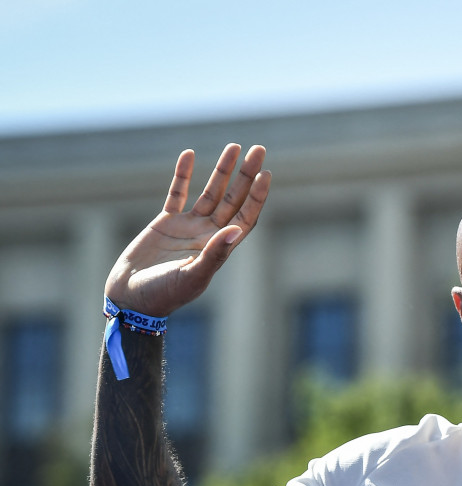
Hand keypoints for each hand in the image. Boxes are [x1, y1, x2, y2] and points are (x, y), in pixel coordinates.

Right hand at [104, 144, 270, 315]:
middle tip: (259, 150)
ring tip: (234, 146)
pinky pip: (177, 193)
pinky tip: (189, 154)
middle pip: (234, 199)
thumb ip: (214, 254)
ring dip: (222, 170)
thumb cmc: (164, 294)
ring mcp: (188, 227)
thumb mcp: (192, 276)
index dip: (257, 196)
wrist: (131, 298)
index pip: (246, 216)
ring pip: (211, 192)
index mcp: (220, 248)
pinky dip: (183, 175)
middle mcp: (208, 234)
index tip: (266, 174)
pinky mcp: (166, 222)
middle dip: (246, 175)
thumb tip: (237, 231)